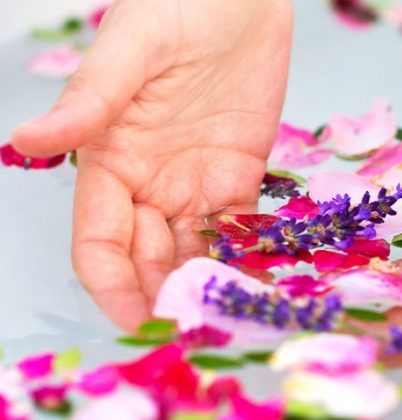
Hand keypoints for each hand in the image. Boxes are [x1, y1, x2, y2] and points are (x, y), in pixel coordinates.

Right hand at [11, 0, 292, 329]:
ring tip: (222, 313)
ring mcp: (196, 182)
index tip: (138, 319)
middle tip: (190, 325)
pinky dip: (241, 257)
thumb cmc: (178, 7)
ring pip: (192, 251)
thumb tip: (25, 142)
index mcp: (110, 160)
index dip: (112, 283)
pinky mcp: (240, 175)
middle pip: (146, 256)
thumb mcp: (130, 51)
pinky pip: (238, 229)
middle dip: (161, 294)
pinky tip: (251, 280)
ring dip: (202, 284)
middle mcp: (150, 181)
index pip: (99, 240)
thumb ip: (89, 102)